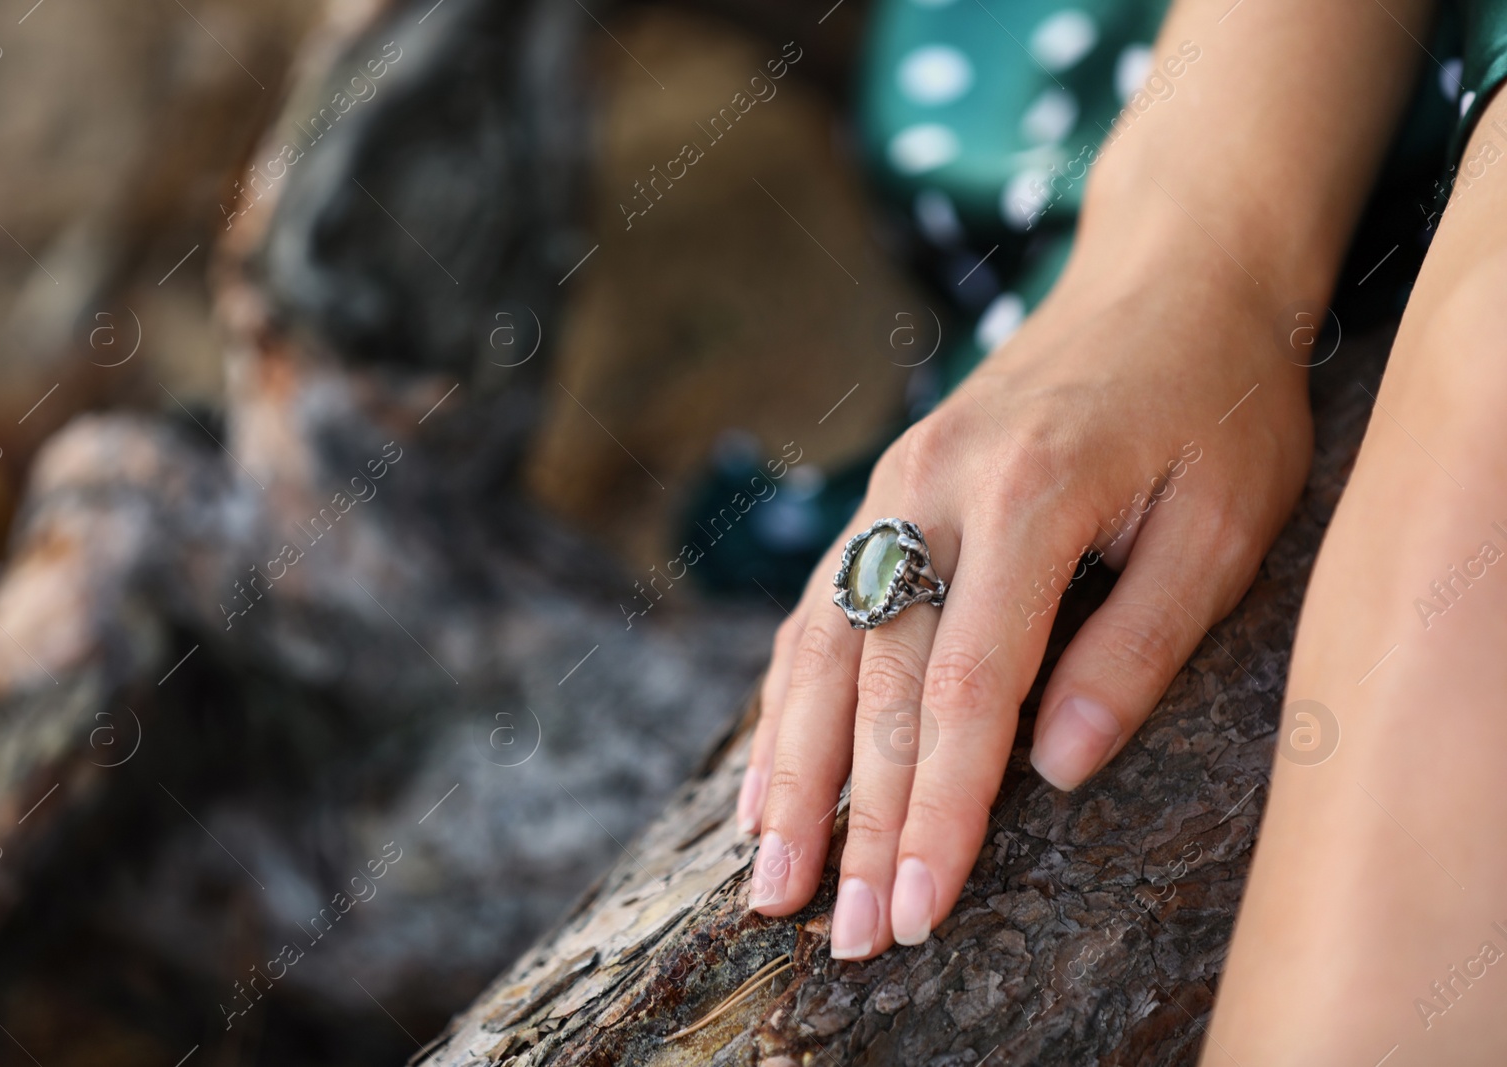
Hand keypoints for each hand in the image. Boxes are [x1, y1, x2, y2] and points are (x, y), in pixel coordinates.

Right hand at [738, 245, 1312, 959]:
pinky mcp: (883, 492)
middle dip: (858, 819)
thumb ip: (1136, 645)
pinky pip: (817, 608)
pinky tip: (767, 771)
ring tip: (768, 876)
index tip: (918, 909)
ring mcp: (894, 486)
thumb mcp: (1222, 523)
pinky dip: (787, 700)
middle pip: (878, 683)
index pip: (964, 690)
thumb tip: (1055, 768)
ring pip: (822, 649)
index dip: (938, 811)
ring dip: (794, 771)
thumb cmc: (1215, 402)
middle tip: (838, 932)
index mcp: (1026, 496)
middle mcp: (932, 489)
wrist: (1165, 277)